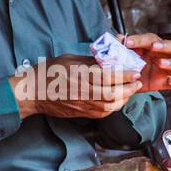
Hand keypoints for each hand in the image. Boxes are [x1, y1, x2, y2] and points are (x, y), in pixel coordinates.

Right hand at [11, 55, 141, 119]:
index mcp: (79, 75)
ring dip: (124, 99)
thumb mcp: (70, 59)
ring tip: (130, 90)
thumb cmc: (50, 72)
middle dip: (129, 89)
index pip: (108, 76)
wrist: (33, 92)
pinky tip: (119, 99)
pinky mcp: (82, 113)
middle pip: (112, 94)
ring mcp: (82, 104)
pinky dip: (114, 106)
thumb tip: (111, 57)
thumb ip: (91, 60)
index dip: (124, 75)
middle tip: (137, 83)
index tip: (135, 72)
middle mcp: (82, 91)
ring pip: (110, 106)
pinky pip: (103, 112)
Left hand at [120, 33, 170, 92]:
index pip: (152, 38)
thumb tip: (119, 37)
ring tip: (159, 63)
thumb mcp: (121, 54)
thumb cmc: (126, 64)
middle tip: (154, 46)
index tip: (128, 43)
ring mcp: (166, 70)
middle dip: (166, 45)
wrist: (124, 83)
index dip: (141, 39)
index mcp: (153, 46)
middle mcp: (164, 56)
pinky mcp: (165, 83)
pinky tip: (169, 80)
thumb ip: (119, 45)